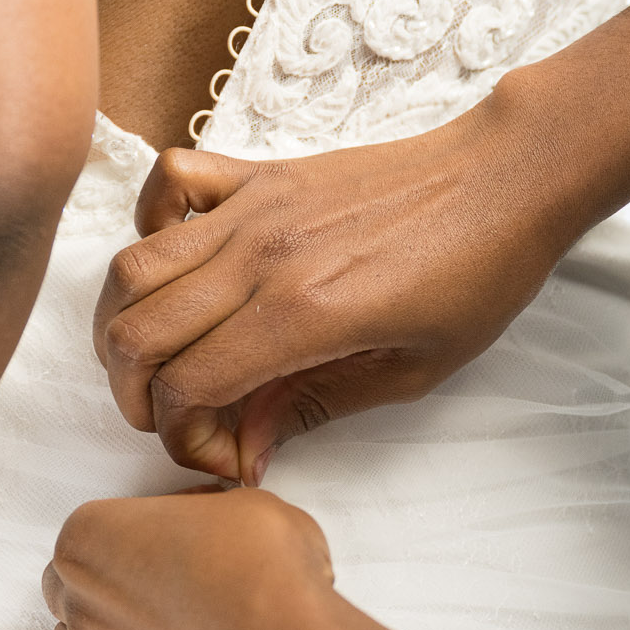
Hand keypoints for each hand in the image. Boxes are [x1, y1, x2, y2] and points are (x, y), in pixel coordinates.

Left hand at [44, 485, 335, 629]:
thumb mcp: (241, 505)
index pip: (89, 530)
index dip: (130, 528)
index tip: (172, 529)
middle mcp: (86, 606)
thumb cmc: (261, 566)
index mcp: (92, 539)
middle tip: (159, 575)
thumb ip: (210, 515)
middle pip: (66, 592)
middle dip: (102, 583)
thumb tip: (218, 527)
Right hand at [94, 96, 565, 483]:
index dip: (185, 440)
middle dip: (138, 396)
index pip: (186, 386)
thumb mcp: (409, 372)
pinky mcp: (259, 174)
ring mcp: (253, 208)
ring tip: (163, 360)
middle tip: (183, 419)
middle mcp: (261, 256)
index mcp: (303, 314)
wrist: (506, 179)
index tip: (227, 454)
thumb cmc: (477, 276)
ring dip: (124, 325)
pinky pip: (169, 182)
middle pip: (134, 332)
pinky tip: (185, 264)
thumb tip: (242, 451)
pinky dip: (152, 225)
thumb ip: (310, 409)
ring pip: (131, 267)